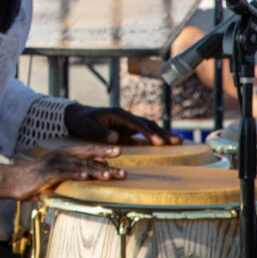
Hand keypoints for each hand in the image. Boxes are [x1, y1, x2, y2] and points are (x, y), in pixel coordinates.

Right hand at [0, 145, 122, 201]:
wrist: (15, 180)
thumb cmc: (39, 179)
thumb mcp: (60, 174)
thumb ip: (77, 171)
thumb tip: (96, 170)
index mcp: (66, 155)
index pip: (88, 151)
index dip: (104, 151)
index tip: (120, 152)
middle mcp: (62, 156)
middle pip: (86, 154)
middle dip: (104, 155)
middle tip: (120, 155)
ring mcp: (54, 164)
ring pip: (78, 165)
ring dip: (95, 169)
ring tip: (110, 174)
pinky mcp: (47, 173)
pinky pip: (63, 173)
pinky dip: (75, 173)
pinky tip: (84, 175)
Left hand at [62, 104, 176, 145]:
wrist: (77, 116)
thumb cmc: (82, 122)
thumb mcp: (88, 128)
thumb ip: (101, 133)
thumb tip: (117, 138)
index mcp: (117, 114)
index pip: (136, 124)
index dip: (148, 133)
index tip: (159, 143)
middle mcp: (125, 116)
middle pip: (147, 123)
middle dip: (162, 133)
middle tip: (178, 141)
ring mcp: (128, 121)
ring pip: (149, 126)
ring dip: (163, 134)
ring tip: (179, 142)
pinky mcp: (128, 127)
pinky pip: (145, 131)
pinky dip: (156, 136)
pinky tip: (167, 142)